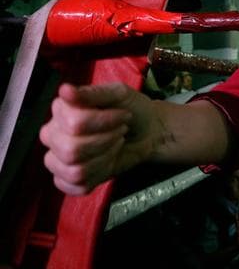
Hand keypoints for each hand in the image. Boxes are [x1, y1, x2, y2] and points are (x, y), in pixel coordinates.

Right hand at [39, 82, 155, 194]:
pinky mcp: (67, 178)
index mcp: (61, 110)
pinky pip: (75, 185)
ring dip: (105, 158)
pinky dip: (98, 175)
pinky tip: (107, 162)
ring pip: (74, 170)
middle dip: (106, 141)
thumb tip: (65, 90)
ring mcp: (57, 157)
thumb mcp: (119, 93)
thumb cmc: (132, 109)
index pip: (73, 123)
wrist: (148, 131)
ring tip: (115, 145)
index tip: (123, 115)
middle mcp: (53, 134)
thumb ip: (92, 93)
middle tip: (120, 131)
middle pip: (71, 149)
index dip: (104, 122)